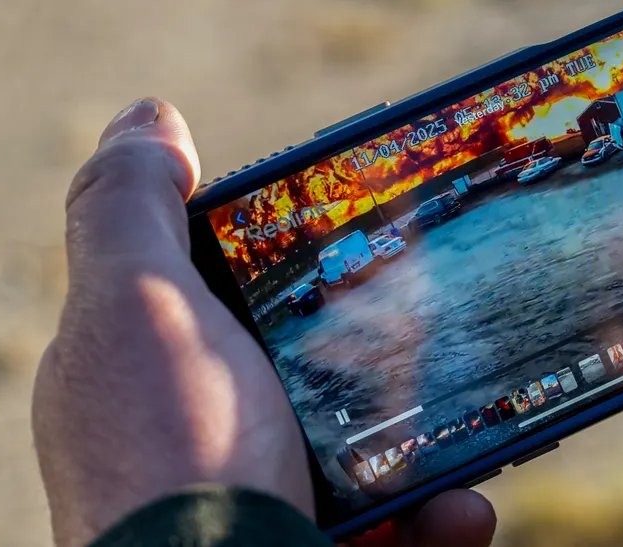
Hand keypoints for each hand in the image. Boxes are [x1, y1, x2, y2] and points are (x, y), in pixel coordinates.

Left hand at [33, 99, 496, 545]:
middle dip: (401, 347)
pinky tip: (460, 510)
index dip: (311, 253)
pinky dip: (443, 516)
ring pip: (381, 446)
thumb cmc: (171, 455)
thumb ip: (134, 209)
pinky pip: (404, 525)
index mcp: (163, 366)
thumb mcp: (136, 308)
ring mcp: (269, 499)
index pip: (244, 284)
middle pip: (329, 363)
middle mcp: (212, 435)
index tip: (382, 227)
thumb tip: (148, 116)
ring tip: (488, 429)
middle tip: (458, 324)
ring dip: (445, 434)